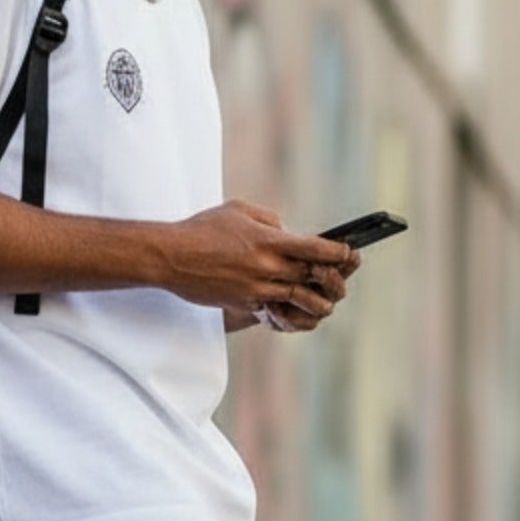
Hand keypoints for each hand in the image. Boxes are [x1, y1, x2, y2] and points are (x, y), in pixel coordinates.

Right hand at [169, 199, 360, 321]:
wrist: (171, 256)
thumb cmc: (203, 229)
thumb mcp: (240, 211)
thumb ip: (270, 220)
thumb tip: (288, 232)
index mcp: (270, 240)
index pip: (316, 249)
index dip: (338, 253)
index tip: (348, 252)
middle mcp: (267, 266)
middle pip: (314, 277)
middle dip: (332, 279)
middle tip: (340, 278)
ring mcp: (257, 288)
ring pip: (299, 299)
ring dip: (316, 301)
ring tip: (325, 302)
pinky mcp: (245, 303)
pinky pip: (276, 309)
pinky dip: (289, 309)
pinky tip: (296, 307)